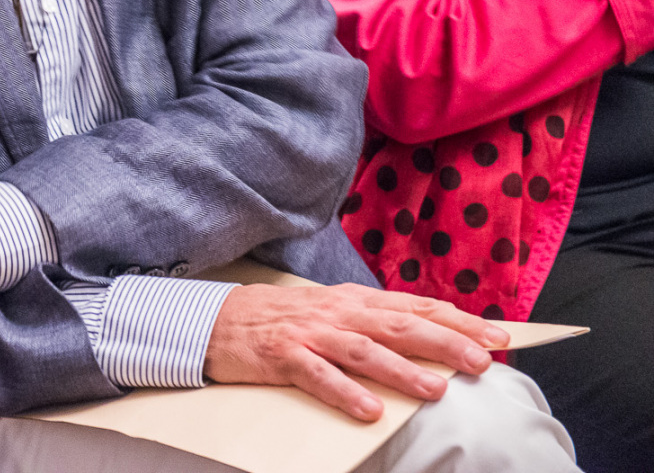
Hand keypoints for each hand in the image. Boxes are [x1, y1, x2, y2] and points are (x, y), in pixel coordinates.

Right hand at [202, 282, 510, 420]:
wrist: (212, 319)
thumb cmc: (277, 319)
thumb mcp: (329, 311)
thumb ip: (371, 321)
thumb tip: (428, 337)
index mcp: (351, 300)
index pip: (414, 306)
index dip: (457, 319)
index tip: (499, 335)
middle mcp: (336, 312)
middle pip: (399, 324)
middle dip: (445, 341)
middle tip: (483, 360)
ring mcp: (309, 333)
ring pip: (363, 350)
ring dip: (402, 369)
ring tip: (436, 389)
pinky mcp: (281, 355)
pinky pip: (316, 375)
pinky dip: (343, 392)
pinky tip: (368, 410)